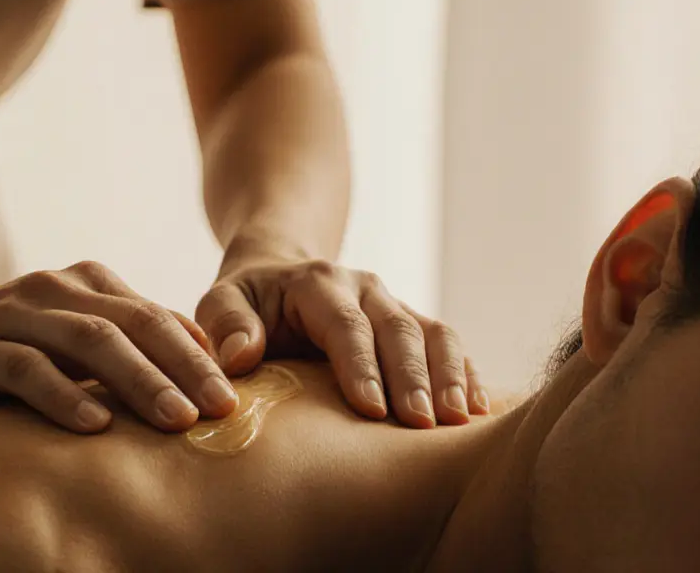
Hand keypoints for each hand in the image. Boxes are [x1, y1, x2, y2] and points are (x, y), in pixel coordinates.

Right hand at [0, 261, 237, 432]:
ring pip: (90, 341)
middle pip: (135, 324)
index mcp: (89, 284)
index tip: (238, 396)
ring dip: (139, 380)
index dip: (202, 355)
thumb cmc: (9, 342)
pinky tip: (94, 425)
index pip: (158, 317)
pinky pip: (26, 370)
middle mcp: (57, 290)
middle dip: (185, 367)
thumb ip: (127, 343)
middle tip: (221, 409)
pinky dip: (64, 396)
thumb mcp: (71, 335)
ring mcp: (15, 315)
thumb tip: (203, 366)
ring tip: (176, 419)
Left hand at [195, 256, 490, 427]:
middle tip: (422, 424)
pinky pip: (448, 344)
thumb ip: (226, 325)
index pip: (345, 324)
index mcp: (318, 283)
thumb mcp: (221, 303)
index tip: (371, 409)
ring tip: (458, 421)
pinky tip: (478, 411)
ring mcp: (394, 304)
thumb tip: (241, 357)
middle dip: (413, 377)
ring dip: (449, 376)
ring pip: (433, 334)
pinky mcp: (413, 324)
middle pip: (398, 330)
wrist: (278, 276)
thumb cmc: (245, 304)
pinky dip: (466, 373)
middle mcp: (365, 288)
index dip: (360, 365)